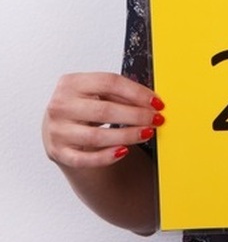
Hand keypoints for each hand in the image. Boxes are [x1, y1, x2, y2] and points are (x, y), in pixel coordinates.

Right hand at [43, 72, 164, 168]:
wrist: (58, 125)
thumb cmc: (84, 104)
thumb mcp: (98, 92)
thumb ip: (121, 94)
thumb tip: (151, 102)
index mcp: (72, 82)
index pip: (110, 83)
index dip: (137, 92)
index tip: (156, 102)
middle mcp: (60, 105)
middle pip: (105, 110)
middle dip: (136, 116)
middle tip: (156, 119)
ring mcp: (57, 130)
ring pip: (97, 137)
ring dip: (127, 136)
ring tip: (146, 133)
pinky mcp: (58, 152)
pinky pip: (85, 159)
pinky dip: (107, 157)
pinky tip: (124, 151)